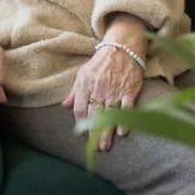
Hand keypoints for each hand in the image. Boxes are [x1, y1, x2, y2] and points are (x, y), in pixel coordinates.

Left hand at [63, 14, 147, 150]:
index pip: (81, 107)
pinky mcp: (130, 89)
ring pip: (110, 114)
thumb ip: (75, 91)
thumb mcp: (83, 73)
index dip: (81, 121)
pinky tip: (122, 132)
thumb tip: (64, 106)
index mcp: (86, 83)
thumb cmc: (101, 62)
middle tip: (94, 148)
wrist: (123, 47)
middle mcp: (100, 87)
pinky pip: (126, 107)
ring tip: (105, 146)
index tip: (83, 133)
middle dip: (94, 132)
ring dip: (108, 132)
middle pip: (95, 114)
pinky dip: (124, 119)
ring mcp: (115, 89)